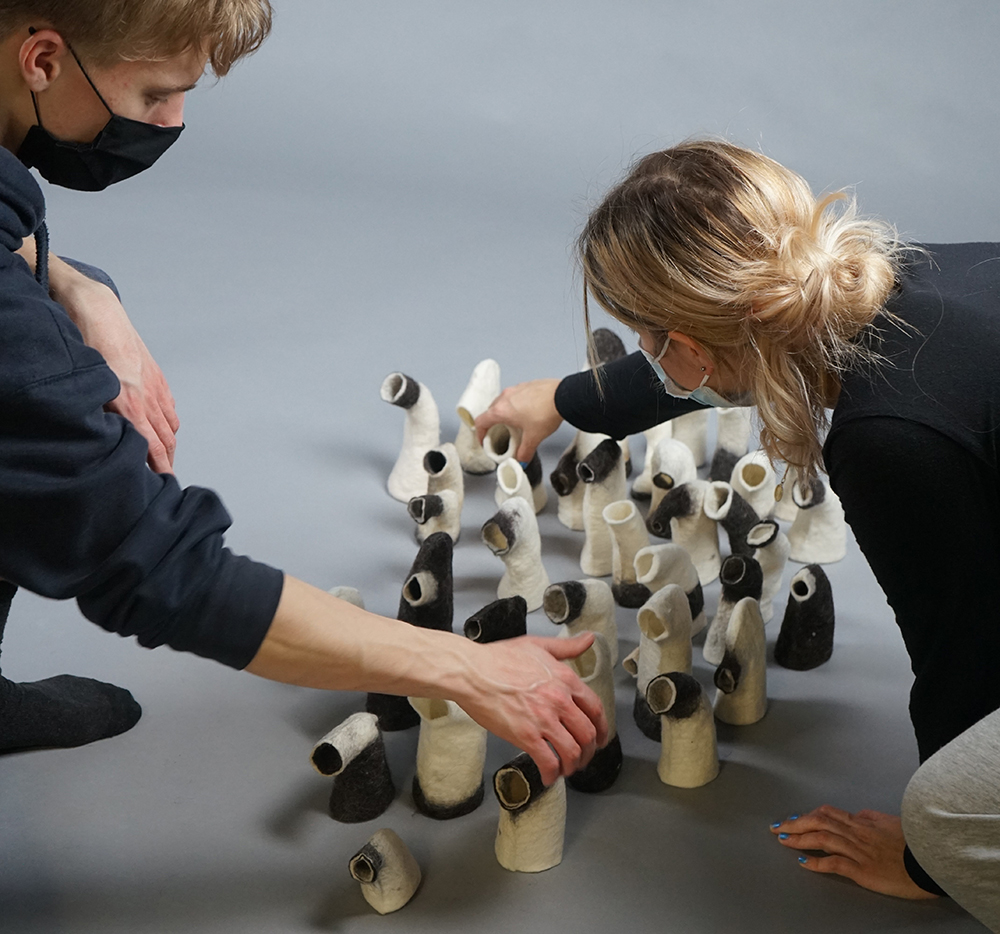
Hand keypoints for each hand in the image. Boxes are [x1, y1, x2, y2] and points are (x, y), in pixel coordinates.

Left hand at [52, 262, 178, 473]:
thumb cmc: (84, 340)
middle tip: (166, 480)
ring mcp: (154, 386)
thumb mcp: (87, 380)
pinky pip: (169, 407)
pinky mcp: (156, 376)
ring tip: (166, 460)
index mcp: (128, 401)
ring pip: (170, 425)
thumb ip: (99, 410)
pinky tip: (166, 429)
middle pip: (165, 439)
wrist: (96, 307)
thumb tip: (106, 437)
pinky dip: (170, 423)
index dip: (159, 466)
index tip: (163, 481)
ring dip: (169, 445)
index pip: (150, 445)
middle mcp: (146, 396)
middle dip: (167, 462)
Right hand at [458, 632, 607, 784]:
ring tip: (566, 769)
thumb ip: (567, 646)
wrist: (471, 671)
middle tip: (583, 757)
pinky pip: (549, 762)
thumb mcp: (537, 645)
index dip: (602, 728)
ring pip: (573, 751)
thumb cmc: (498, 658)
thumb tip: (589, 639)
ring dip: (573, 765)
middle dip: (589, 751)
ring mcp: (543, 719)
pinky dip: (552, 774)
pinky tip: (548, 776)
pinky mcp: (525, 736)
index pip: (595, 709)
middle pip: (587, 734)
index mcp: (565, 679)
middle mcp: (559, 700)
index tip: (599, 738)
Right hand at [475, 378, 562, 462]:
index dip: (480, 433)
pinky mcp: (526, 385)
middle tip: (500, 433)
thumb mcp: (534, 438)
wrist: (563, 396)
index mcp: (501, 411)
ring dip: (504, 413)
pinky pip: (515, 396)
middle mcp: (505, 397)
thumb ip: (525, 451)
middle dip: (492, 424)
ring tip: (515, 423)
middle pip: (491, 411)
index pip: (481, 421)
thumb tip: (522, 459)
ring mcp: (515, 389)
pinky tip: (528, 412)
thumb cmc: (546, 412)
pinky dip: (516, 404)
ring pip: (503, 402)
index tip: (484, 439)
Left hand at [771, 805, 938, 899]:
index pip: (828, 813)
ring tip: (784, 839)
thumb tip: (857, 814)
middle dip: (795, 823)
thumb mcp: (890, 822)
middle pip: (818, 822)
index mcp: (863, 822)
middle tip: (778, 826)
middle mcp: (857, 833)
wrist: (932, 860)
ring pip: (822, 838)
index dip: (807, 815)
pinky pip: (834, 863)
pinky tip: (803, 862)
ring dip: (799, 838)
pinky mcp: (863, 870)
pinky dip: (816, 862)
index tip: (794, 818)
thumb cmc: (915, 843)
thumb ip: (871, 818)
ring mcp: (858, 851)